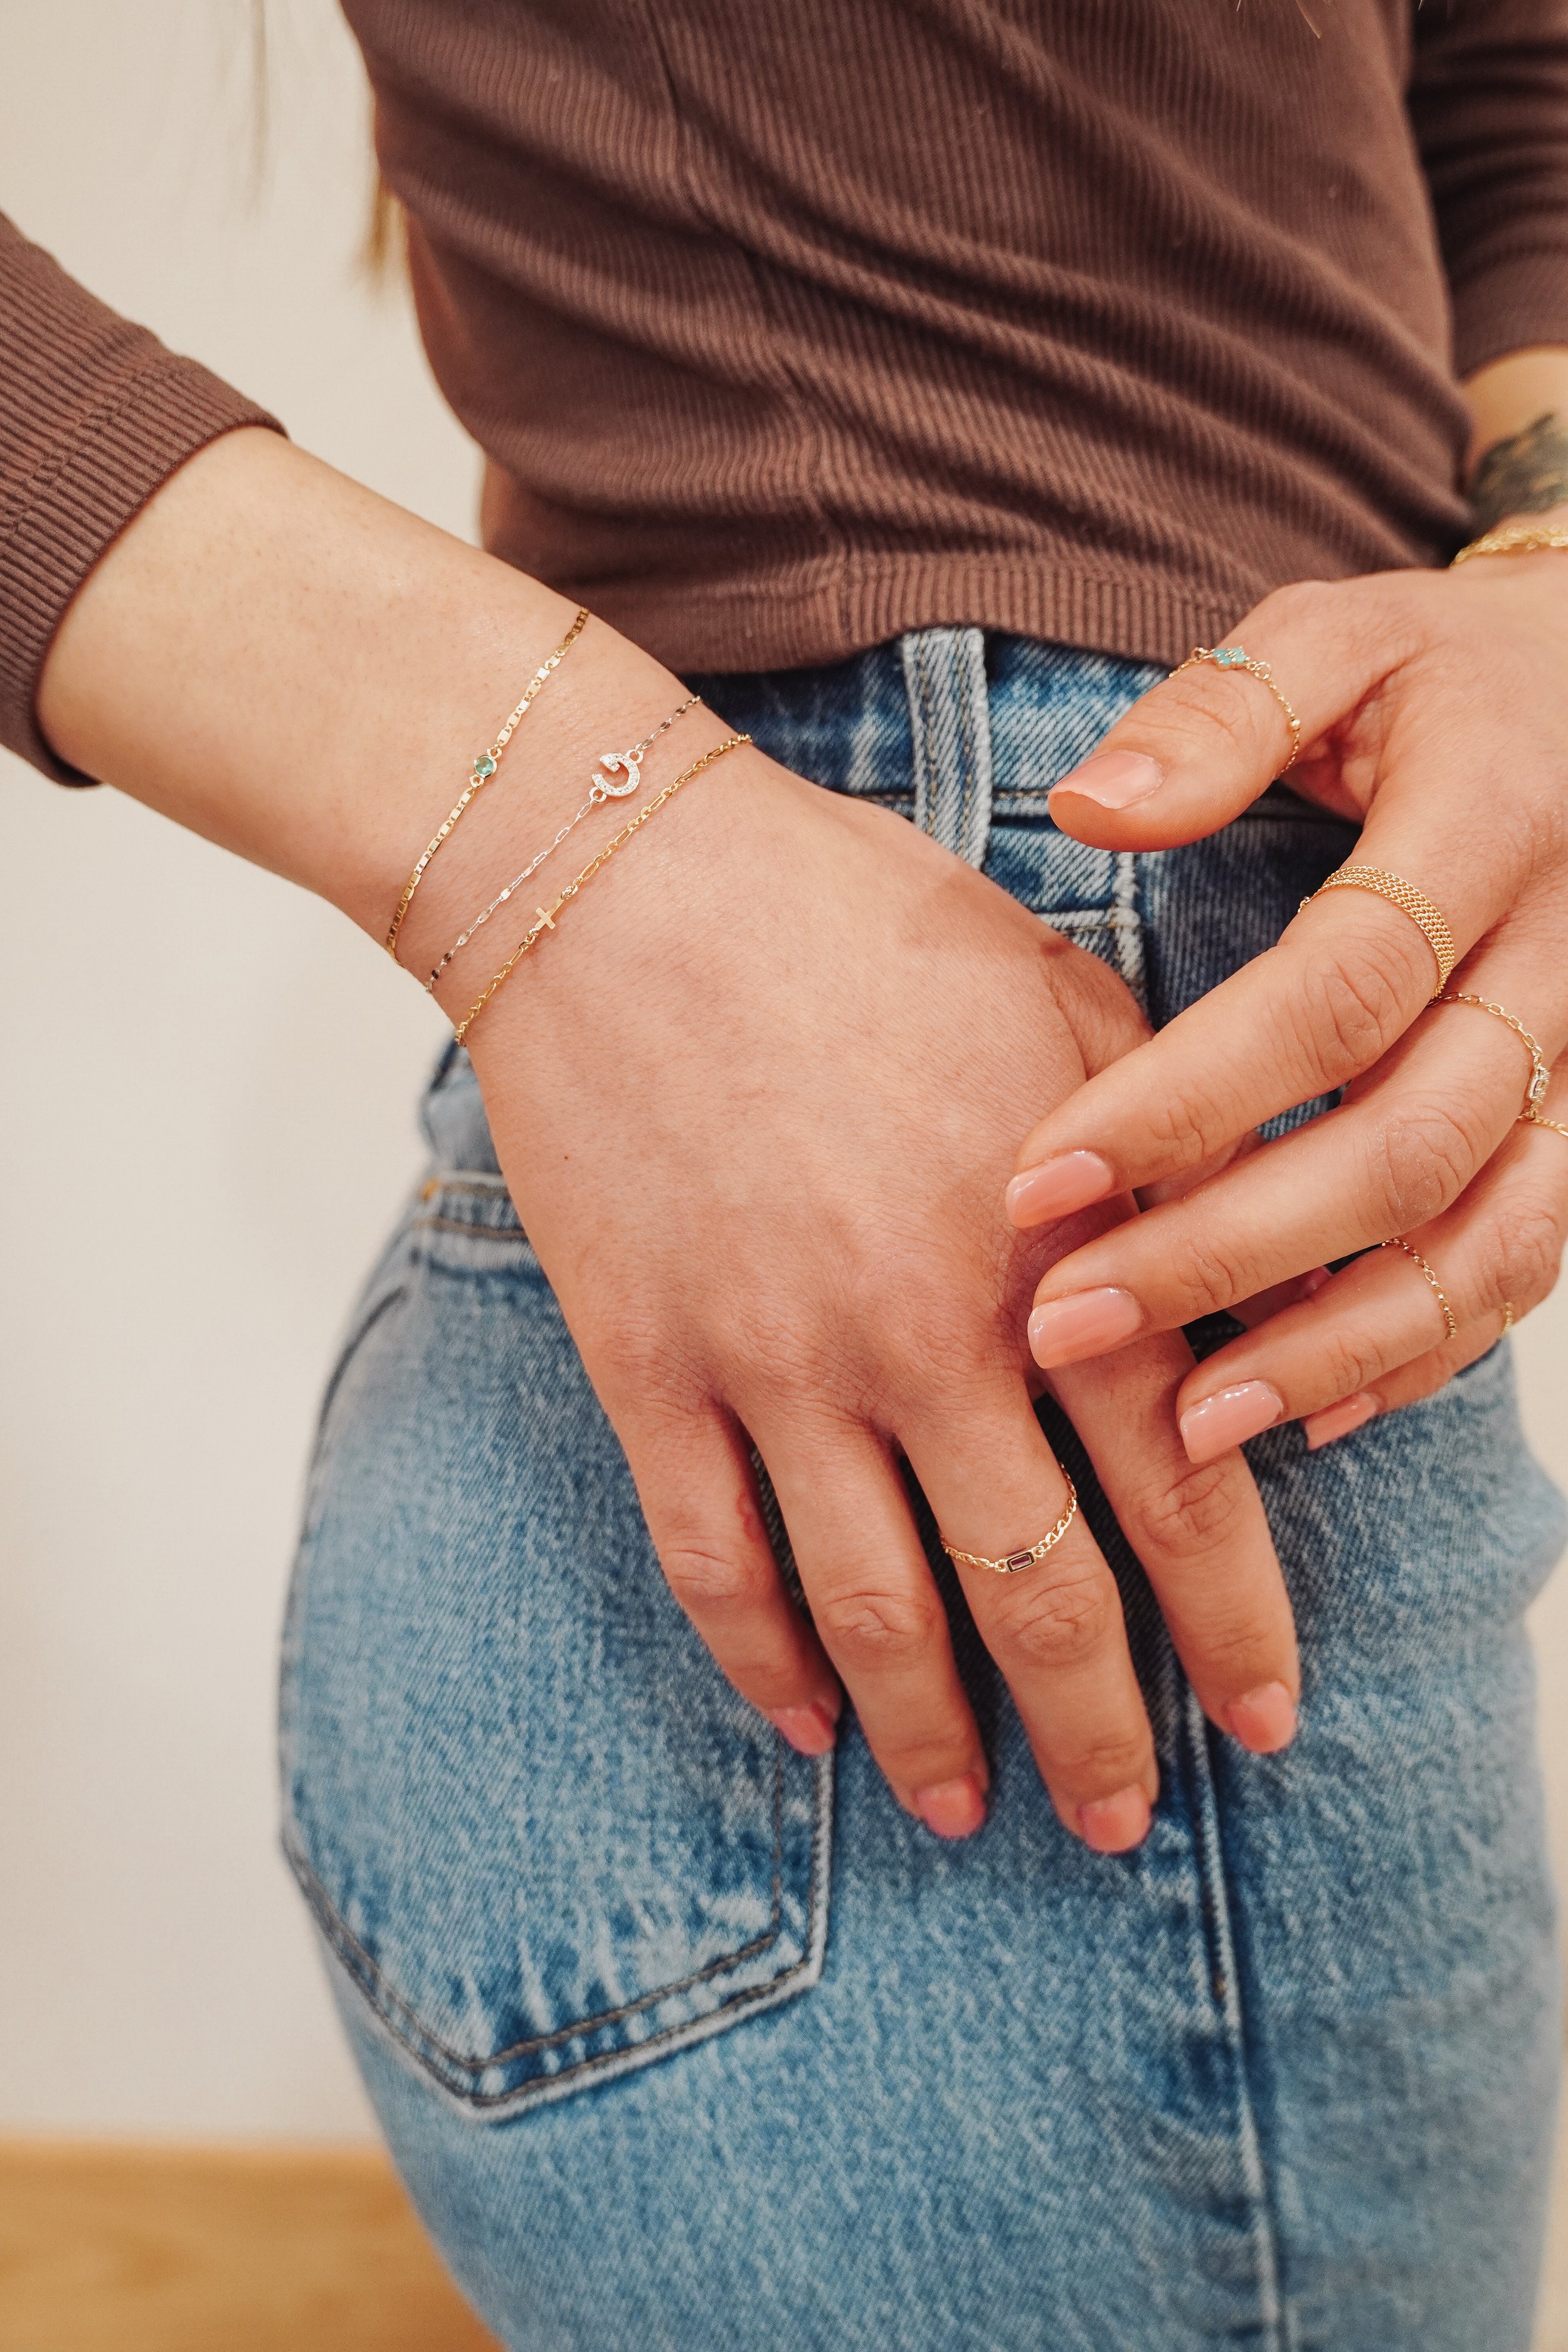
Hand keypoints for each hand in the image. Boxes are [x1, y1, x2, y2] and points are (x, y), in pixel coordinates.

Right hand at [416, 752, 1301, 1847]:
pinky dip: (762, 1662)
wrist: (622, 876)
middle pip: (1038, 1596)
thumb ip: (1167, 1166)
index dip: (1236, 1624)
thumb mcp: (1066, 1006)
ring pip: (877, 1615)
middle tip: (1121, 1820)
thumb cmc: (862, 922)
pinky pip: (711, 1560)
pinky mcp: (648, 1366)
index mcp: (1052, 1249)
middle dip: (1100, 1728)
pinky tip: (805, 1725)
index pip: (1181, 1487)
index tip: (1265, 1720)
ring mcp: (774, 1365)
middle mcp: (923, 1337)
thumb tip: (1254, 1291)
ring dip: (936, 1738)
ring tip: (973, 1814)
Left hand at [1004, 544, 1567, 1460]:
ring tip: (1188, 1425)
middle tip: (1065, 1324)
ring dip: (1337, 1346)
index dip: (1187, 1099)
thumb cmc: (1447, 673)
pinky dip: (1430, 1348)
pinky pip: (1532, 1259)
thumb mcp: (1342, 631)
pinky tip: (1316, 1410)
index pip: (1334, 992)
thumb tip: (1084, 808)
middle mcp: (1560, 960)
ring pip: (1490, 1237)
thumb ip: (1223, 713)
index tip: (1035, 1176)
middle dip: (1228, 1253)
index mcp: (1489, 824)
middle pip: (1407, 1143)